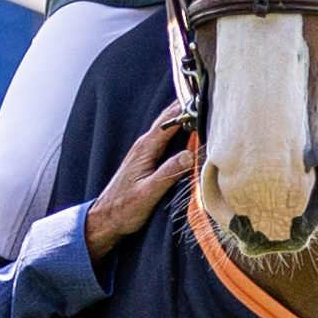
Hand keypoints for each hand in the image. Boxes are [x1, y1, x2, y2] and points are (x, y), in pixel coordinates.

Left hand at [77, 104, 200, 249]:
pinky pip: (167, 137)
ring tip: (206, 110)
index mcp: (146, 148)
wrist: (106, 218)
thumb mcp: (148, 193)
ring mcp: (146, 150)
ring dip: (185, 116)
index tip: (207, 102)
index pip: (170, 121)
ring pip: (168, 126)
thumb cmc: (124, 208)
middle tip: (211, 99)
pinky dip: (180, 129)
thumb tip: (189, 155)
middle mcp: (145, 144)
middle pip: (169, 118)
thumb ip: (168, 173)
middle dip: (188, 106)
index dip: (188, 109)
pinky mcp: (148, 158)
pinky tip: (191, 132)